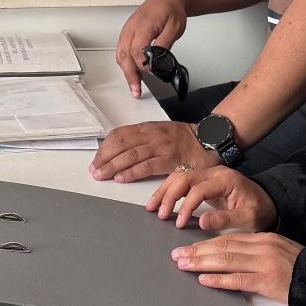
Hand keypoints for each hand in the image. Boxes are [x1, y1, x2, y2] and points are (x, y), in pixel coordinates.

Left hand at [90, 120, 211, 182]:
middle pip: (121, 144)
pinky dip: (132, 172)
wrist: (210, 139)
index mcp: (148, 128)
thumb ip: (142, 139)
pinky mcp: (171, 159)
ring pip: (131, 155)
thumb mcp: (160, 132)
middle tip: (95, 170)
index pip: (119, 134)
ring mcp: (162, 146)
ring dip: (113, 166)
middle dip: (104, 158)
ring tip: (102, 175)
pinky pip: (147, 166)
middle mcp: (152, 135)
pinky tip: (122, 178)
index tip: (96, 159)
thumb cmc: (184, 139)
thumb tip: (120, 151)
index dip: (105, 147)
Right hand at [113, 0, 187, 93]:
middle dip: (129, 74)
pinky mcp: (127, 34)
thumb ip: (164, 45)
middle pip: (124, 55)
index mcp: (143, 25)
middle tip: (136, 90)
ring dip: (126, 71)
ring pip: (120, 55)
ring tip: (135, 85)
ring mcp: (127, 31)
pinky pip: (122, 51)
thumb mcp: (174, 28)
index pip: (136, 50)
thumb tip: (155, 62)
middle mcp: (131, 28)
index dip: (142, 65)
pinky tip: (133, 73)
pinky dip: (125, 64)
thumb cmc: (171, 10)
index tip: (151, 72)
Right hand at [146, 166, 276, 232]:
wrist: (268, 202)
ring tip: (153, 208)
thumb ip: (225, 219)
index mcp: (226, 180)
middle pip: (184, 177)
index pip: (198, 189)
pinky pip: (182, 182)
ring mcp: (208, 175)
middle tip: (159, 214)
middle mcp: (214, 173)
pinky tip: (160, 203)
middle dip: (168, 195)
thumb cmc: (259, 210)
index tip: (180, 223)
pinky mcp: (204, 181)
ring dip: (164, 192)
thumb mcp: (247, 219)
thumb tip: (201, 222)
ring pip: (179, 177)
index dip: (186, 206)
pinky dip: (169, 191)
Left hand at [170, 233, 300, 303]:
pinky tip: (205, 280)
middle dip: (197, 252)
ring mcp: (264, 264)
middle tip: (178, 256)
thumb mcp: (277, 251)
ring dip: (202, 263)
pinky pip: (239, 280)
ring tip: (184, 266)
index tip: (188, 248)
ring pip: (227, 260)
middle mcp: (262, 247)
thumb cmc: (299, 268)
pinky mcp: (267, 281)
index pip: (228, 238)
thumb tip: (227, 257)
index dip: (204, 243)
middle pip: (223, 246)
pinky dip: (219, 279)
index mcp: (263, 238)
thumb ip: (254, 251)